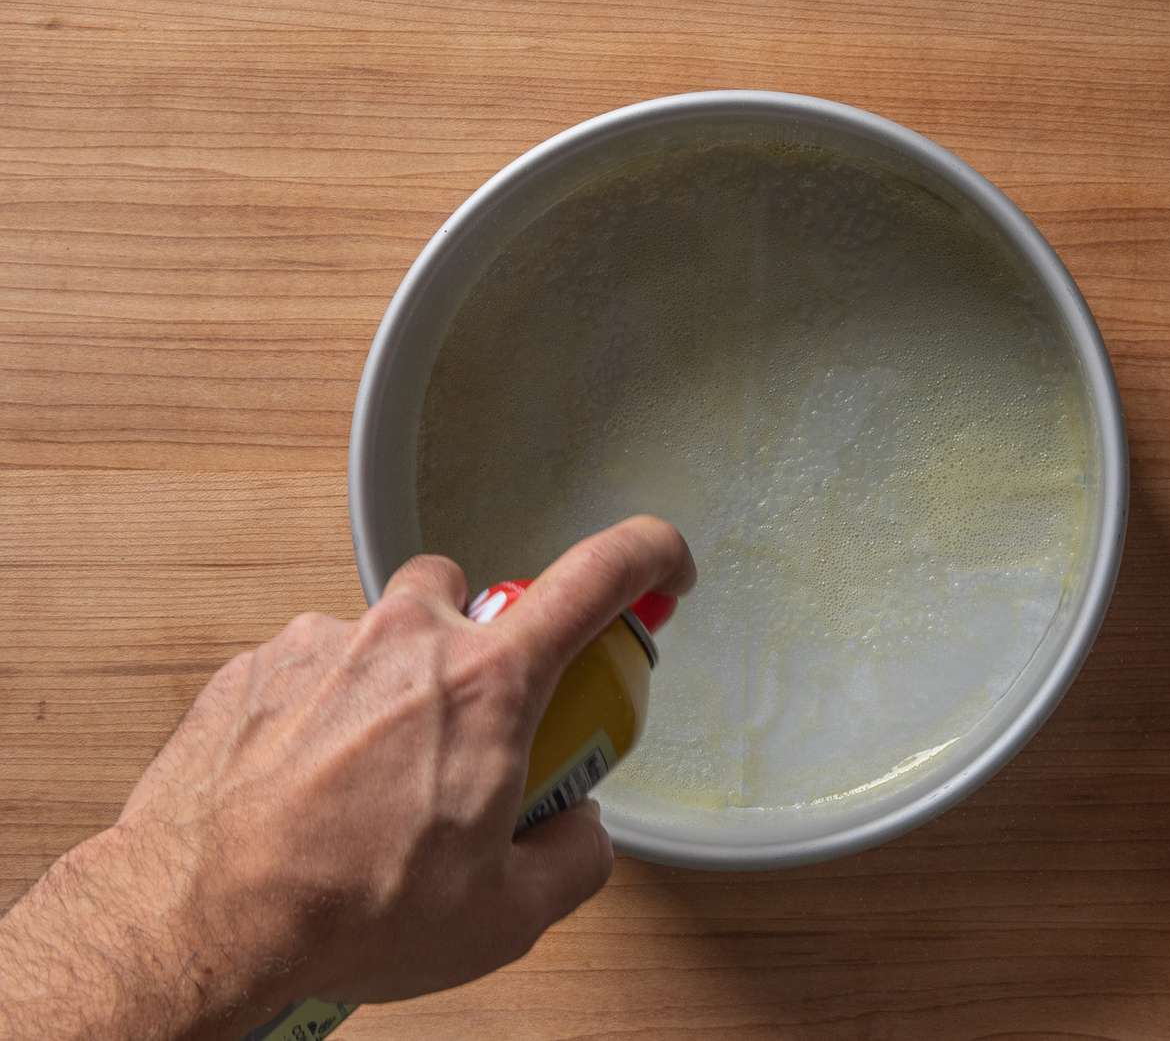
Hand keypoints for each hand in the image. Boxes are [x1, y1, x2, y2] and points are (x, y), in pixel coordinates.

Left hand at [0, 515, 694, 1039]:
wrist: (196, 922)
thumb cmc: (344, 912)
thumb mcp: (504, 918)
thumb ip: (572, 859)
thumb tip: (577, 830)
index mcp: (490, 685)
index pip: (600, 576)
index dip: (649, 558)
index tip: (662, 571)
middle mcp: (410, 639)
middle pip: (478, 603)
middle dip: (487, 659)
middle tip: (471, 739)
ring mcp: (325, 643)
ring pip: (390, 632)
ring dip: (399, 687)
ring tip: (374, 781)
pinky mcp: (258, 664)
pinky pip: (319, 665)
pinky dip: (329, 712)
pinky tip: (312, 785)